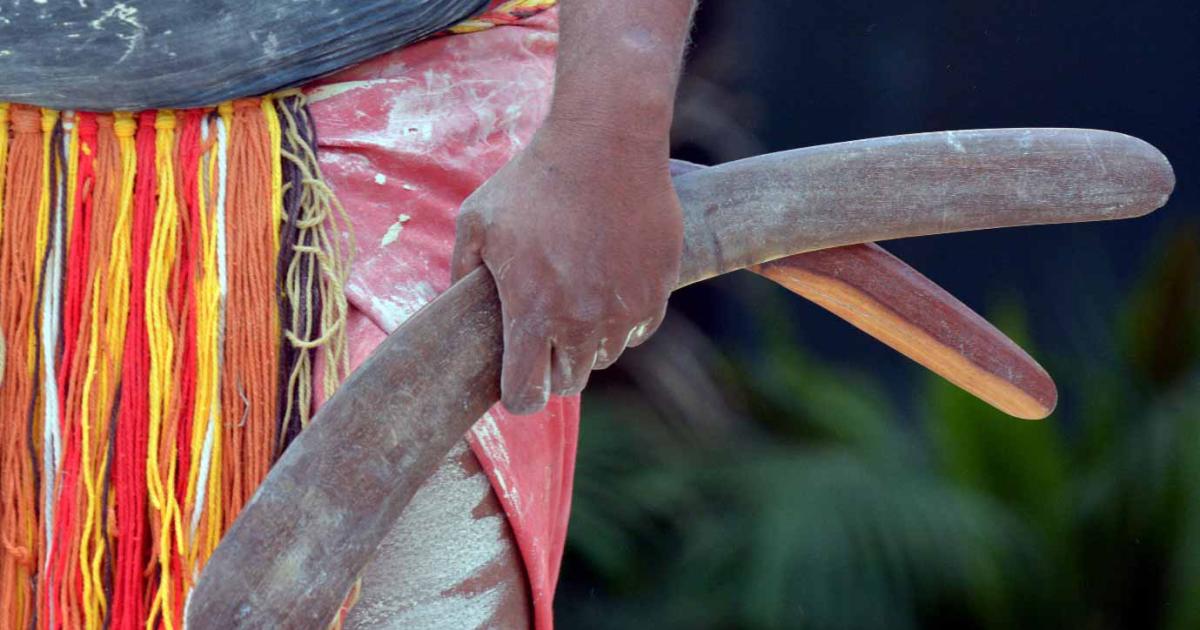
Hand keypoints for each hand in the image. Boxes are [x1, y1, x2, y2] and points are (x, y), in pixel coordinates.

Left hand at [451, 118, 682, 413]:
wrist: (606, 142)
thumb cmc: (534, 180)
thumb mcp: (477, 220)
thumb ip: (461, 271)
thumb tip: (455, 304)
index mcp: (533, 313)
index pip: (525, 395)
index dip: (518, 395)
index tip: (518, 380)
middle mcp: (581, 322)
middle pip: (569, 382)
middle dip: (553, 367)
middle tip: (545, 335)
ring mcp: (624, 309)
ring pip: (604, 356)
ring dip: (588, 341)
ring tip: (577, 301)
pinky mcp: (658, 290)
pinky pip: (638, 329)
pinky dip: (623, 319)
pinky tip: (609, 285)